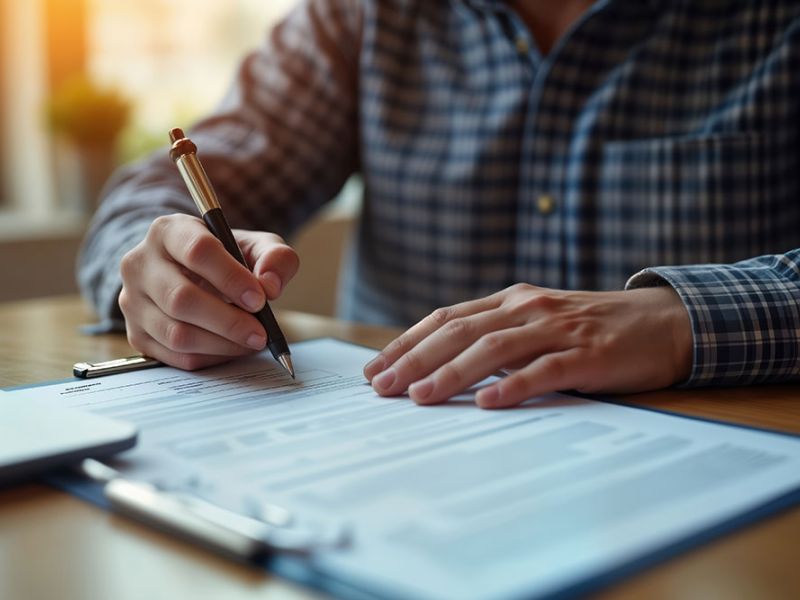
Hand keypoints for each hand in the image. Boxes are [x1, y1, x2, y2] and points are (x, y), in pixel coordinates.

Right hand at [118, 213, 298, 369]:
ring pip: (176, 333)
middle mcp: (140, 263)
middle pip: (181, 298)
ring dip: (221, 344)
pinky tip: (231, 349)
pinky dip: (210, 357)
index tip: (260, 299)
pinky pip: (174, 356)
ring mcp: (132, 301)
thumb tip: (270, 286)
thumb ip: (275, 257)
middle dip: (228, 321)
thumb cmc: (226, 258)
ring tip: (250, 341)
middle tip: (260, 333)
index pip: (197, 251)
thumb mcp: (255, 246)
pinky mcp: (135, 334)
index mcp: (169, 231)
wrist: (190, 274)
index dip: (231, 278)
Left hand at [363, 284, 692, 407]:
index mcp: (511, 300)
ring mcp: (557, 329)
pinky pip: (542, 370)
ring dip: (451, 373)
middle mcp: (527, 308)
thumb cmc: (592, 328)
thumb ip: (498, 336)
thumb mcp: (538, 322)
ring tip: (419, 397)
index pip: (446, 318)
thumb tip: (442, 367)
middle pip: (459, 331)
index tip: (375, 369)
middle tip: (382, 387)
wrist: (663, 322)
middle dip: (414, 359)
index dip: (407, 342)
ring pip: (493, 349)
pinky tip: (486, 404)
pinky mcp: (586, 355)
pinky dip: (511, 386)